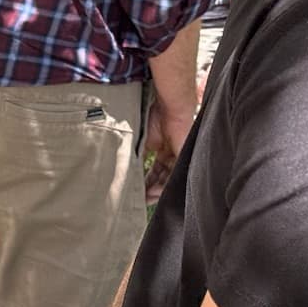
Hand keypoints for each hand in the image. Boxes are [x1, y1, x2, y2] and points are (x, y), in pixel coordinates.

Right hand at [143, 90, 194, 204]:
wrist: (169, 107)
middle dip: (150, 188)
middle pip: (160, 177)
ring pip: (167, 179)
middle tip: (139, 199)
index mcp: (161, 147)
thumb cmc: (153, 117)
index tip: (135, 190)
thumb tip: (123, 170)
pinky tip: (154, 192)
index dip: (144, 181)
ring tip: (145, 198)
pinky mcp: (183, 158)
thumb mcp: (140, 140)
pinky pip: (174, 177)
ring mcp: (178, 157)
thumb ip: (135, 155)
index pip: (153, 170)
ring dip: (156, 190)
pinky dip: (164, 186)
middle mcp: (171, 154)